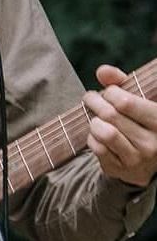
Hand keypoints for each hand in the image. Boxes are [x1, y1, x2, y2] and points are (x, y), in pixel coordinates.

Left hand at [84, 64, 156, 187]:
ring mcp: (137, 158)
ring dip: (94, 121)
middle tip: (90, 98)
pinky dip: (92, 137)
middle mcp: (153, 142)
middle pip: (111, 115)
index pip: (126, 102)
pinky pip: (97, 148)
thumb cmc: (141, 122)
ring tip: (96, 118)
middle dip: (95, 102)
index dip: (110, 92)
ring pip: (104, 132)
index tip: (107, 92)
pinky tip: (97, 134)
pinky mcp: (121, 169)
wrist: (147, 161)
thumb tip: (102, 71)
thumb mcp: (139, 101)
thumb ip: (121, 83)